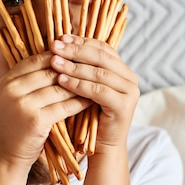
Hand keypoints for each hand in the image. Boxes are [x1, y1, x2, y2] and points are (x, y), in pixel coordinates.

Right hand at [0, 52, 90, 167]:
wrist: (6, 155)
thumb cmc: (17, 124)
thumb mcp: (18, 97)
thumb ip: (33, 79)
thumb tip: (62, 57)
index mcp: (8, 79)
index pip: (39, 59)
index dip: (61, 57)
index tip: (80, 57)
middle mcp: (13, 88)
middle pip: (51, 71)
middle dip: (73, 70)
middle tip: (93, 68)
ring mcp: (23, 104)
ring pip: (60, 88)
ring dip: (80, 85)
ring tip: (96, 83)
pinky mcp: (35, 120)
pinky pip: (64, 106)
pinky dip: (79, 103)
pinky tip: (90, 101)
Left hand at [49, 34, 139, 152]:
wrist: (101, 146)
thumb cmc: (88, 115)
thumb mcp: (85, 86)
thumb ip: (80, 67)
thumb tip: (58, 43)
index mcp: (122, 69)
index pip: (101, 47)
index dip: (81, 41)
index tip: (60, 38)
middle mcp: (130, 78)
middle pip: (101, 57)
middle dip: (75, 50)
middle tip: (55, 46)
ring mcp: (130, 92)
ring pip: (98, 73)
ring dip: (74, 66)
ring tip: (54, 62)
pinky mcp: (124, 106)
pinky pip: (98, 90)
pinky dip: (78, 84)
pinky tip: (61, 81)